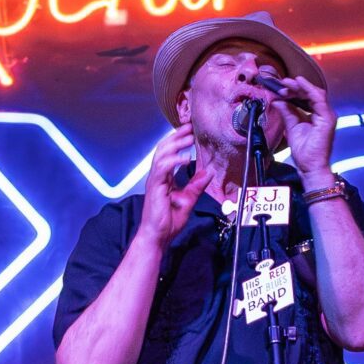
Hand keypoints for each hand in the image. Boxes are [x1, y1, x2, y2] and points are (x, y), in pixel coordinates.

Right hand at [136, 124, 201, 247]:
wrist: (158, 236)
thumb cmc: (168, 221)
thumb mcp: (188, 199)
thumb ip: (196, 185)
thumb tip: (208, 173)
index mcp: (164, 177)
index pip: (169, 152)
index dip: (178, 140)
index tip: (190, 130)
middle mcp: (157, 176)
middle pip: (163, 148)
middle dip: (176, 136)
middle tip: (189, 127)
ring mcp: (154, 181)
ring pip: (161, 154)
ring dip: (176, 144)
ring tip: (189, 138)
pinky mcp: (155, 187)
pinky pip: (162, 169)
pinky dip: (173, 161)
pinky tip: (185, 158)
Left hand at [255, 72, 337, 184]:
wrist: (310, 166)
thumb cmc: (304, 152)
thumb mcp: (291, 127)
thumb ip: (286, 112)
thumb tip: (278, 100)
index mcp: (315, 115)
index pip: (306, 97)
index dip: (293, 90)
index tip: (280, 88)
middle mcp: (323, 113)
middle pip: (310, 93)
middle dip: (295, 87)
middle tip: (282, 84)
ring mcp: (326, 115)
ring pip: (315, 93)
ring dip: (300, 87)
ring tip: (287, 84)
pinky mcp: (327, 118)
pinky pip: (318, 99)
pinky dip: (308, 89)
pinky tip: (299, 84)